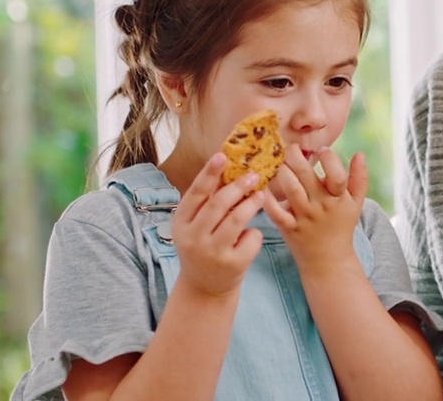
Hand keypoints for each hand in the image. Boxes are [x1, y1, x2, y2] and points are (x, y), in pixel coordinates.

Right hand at [172, 153, 264, 299]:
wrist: (204, 288)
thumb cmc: (204, 247)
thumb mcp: (196, 226)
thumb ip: (207, 202)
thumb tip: (228, 166)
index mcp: (181, 222)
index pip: (196, 193)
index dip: (209, 173)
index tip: (222, 155)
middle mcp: (193, 237)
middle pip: (218, 204)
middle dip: (237, 186)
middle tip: (253, 174)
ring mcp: (212, 252)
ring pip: (236, 220)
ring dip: (251, 204)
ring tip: (261, 194)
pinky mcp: (232, 265)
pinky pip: (250, 239)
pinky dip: (254, 233)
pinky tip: (251, 234)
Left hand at [262, 145, 366, 274]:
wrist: (328, 260)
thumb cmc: (341, 226)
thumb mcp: (356, 203)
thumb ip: (360, 178)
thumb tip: (360, 153)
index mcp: (339, 198)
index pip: (337, 175)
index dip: (328, 158)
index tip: (321, 149)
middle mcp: (321, 206)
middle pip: (306, 176)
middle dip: (295, 156)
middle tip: (289, 148)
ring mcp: (304, 217)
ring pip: (290, 189)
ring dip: (282, 171)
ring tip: (279, 162)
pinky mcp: (288, 228)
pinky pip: (275, 211)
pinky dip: (267, 198)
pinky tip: (263, 185)